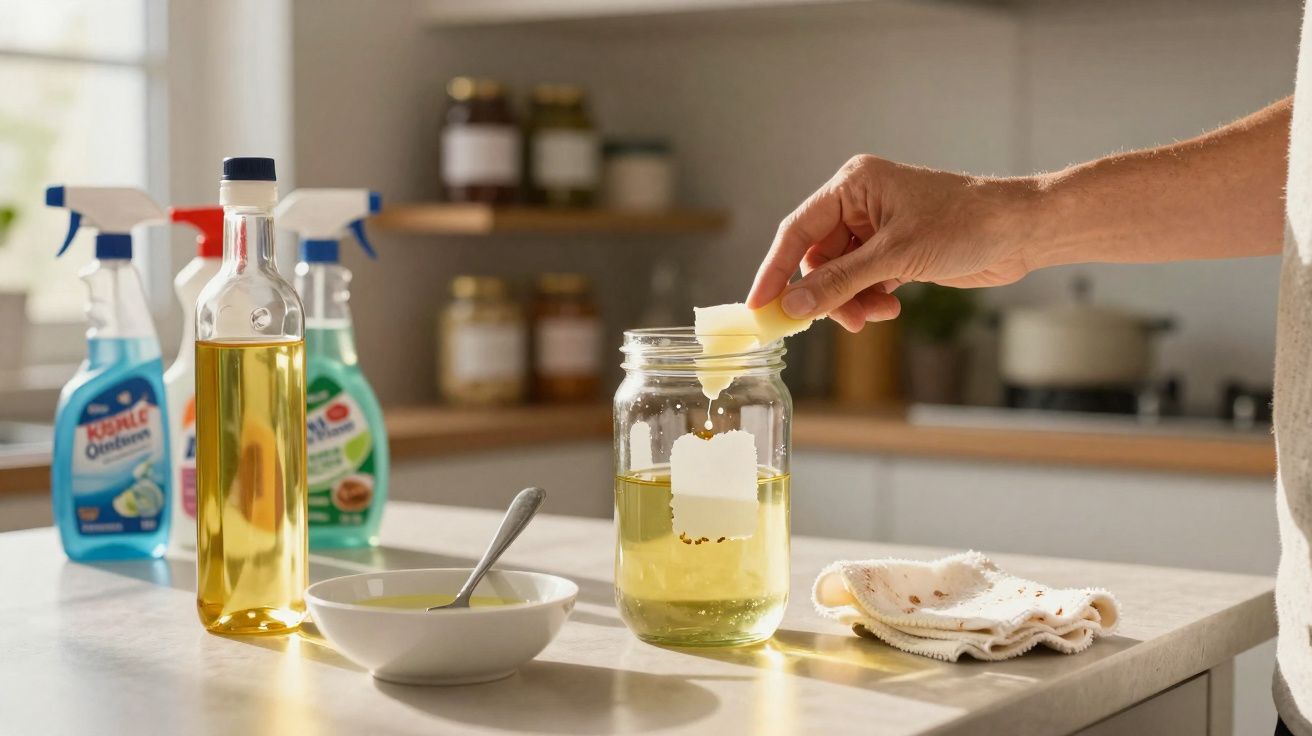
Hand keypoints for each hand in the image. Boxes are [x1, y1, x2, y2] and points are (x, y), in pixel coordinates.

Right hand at [747, 155, 1037, 331]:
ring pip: (839, 276)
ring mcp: (877, 229)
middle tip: (839, 320)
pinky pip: (861, 282)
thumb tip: (793, 305)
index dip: (774, 270)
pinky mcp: (894, 251)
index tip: (759, 305)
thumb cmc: (965, 224)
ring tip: (877, 314)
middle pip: (817, 259)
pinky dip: (869, 299)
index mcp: (853, 185)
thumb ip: (839, 282)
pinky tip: (891, 307)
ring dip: (851, 301)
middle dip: (827, 294)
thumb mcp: (895, 257)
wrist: (1020, 232)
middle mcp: (860, 203)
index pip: (797, 231)